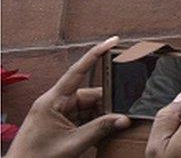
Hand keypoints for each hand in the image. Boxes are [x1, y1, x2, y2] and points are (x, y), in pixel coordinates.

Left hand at [7, 36, 130, 157]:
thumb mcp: (73, 144)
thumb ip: (100, 129)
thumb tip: (123, 119)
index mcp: (52, 100)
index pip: (78, 71)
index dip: (96, 54)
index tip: (112, 41)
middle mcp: (54, 103)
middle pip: (88, 94)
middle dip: (106, 103)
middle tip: (122, 112)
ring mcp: (55, 113)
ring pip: (87, 107)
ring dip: (99, 116)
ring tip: (110, 128)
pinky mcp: (57, 123)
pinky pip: (81, 117)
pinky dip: (93, 123)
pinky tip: (101, 132)